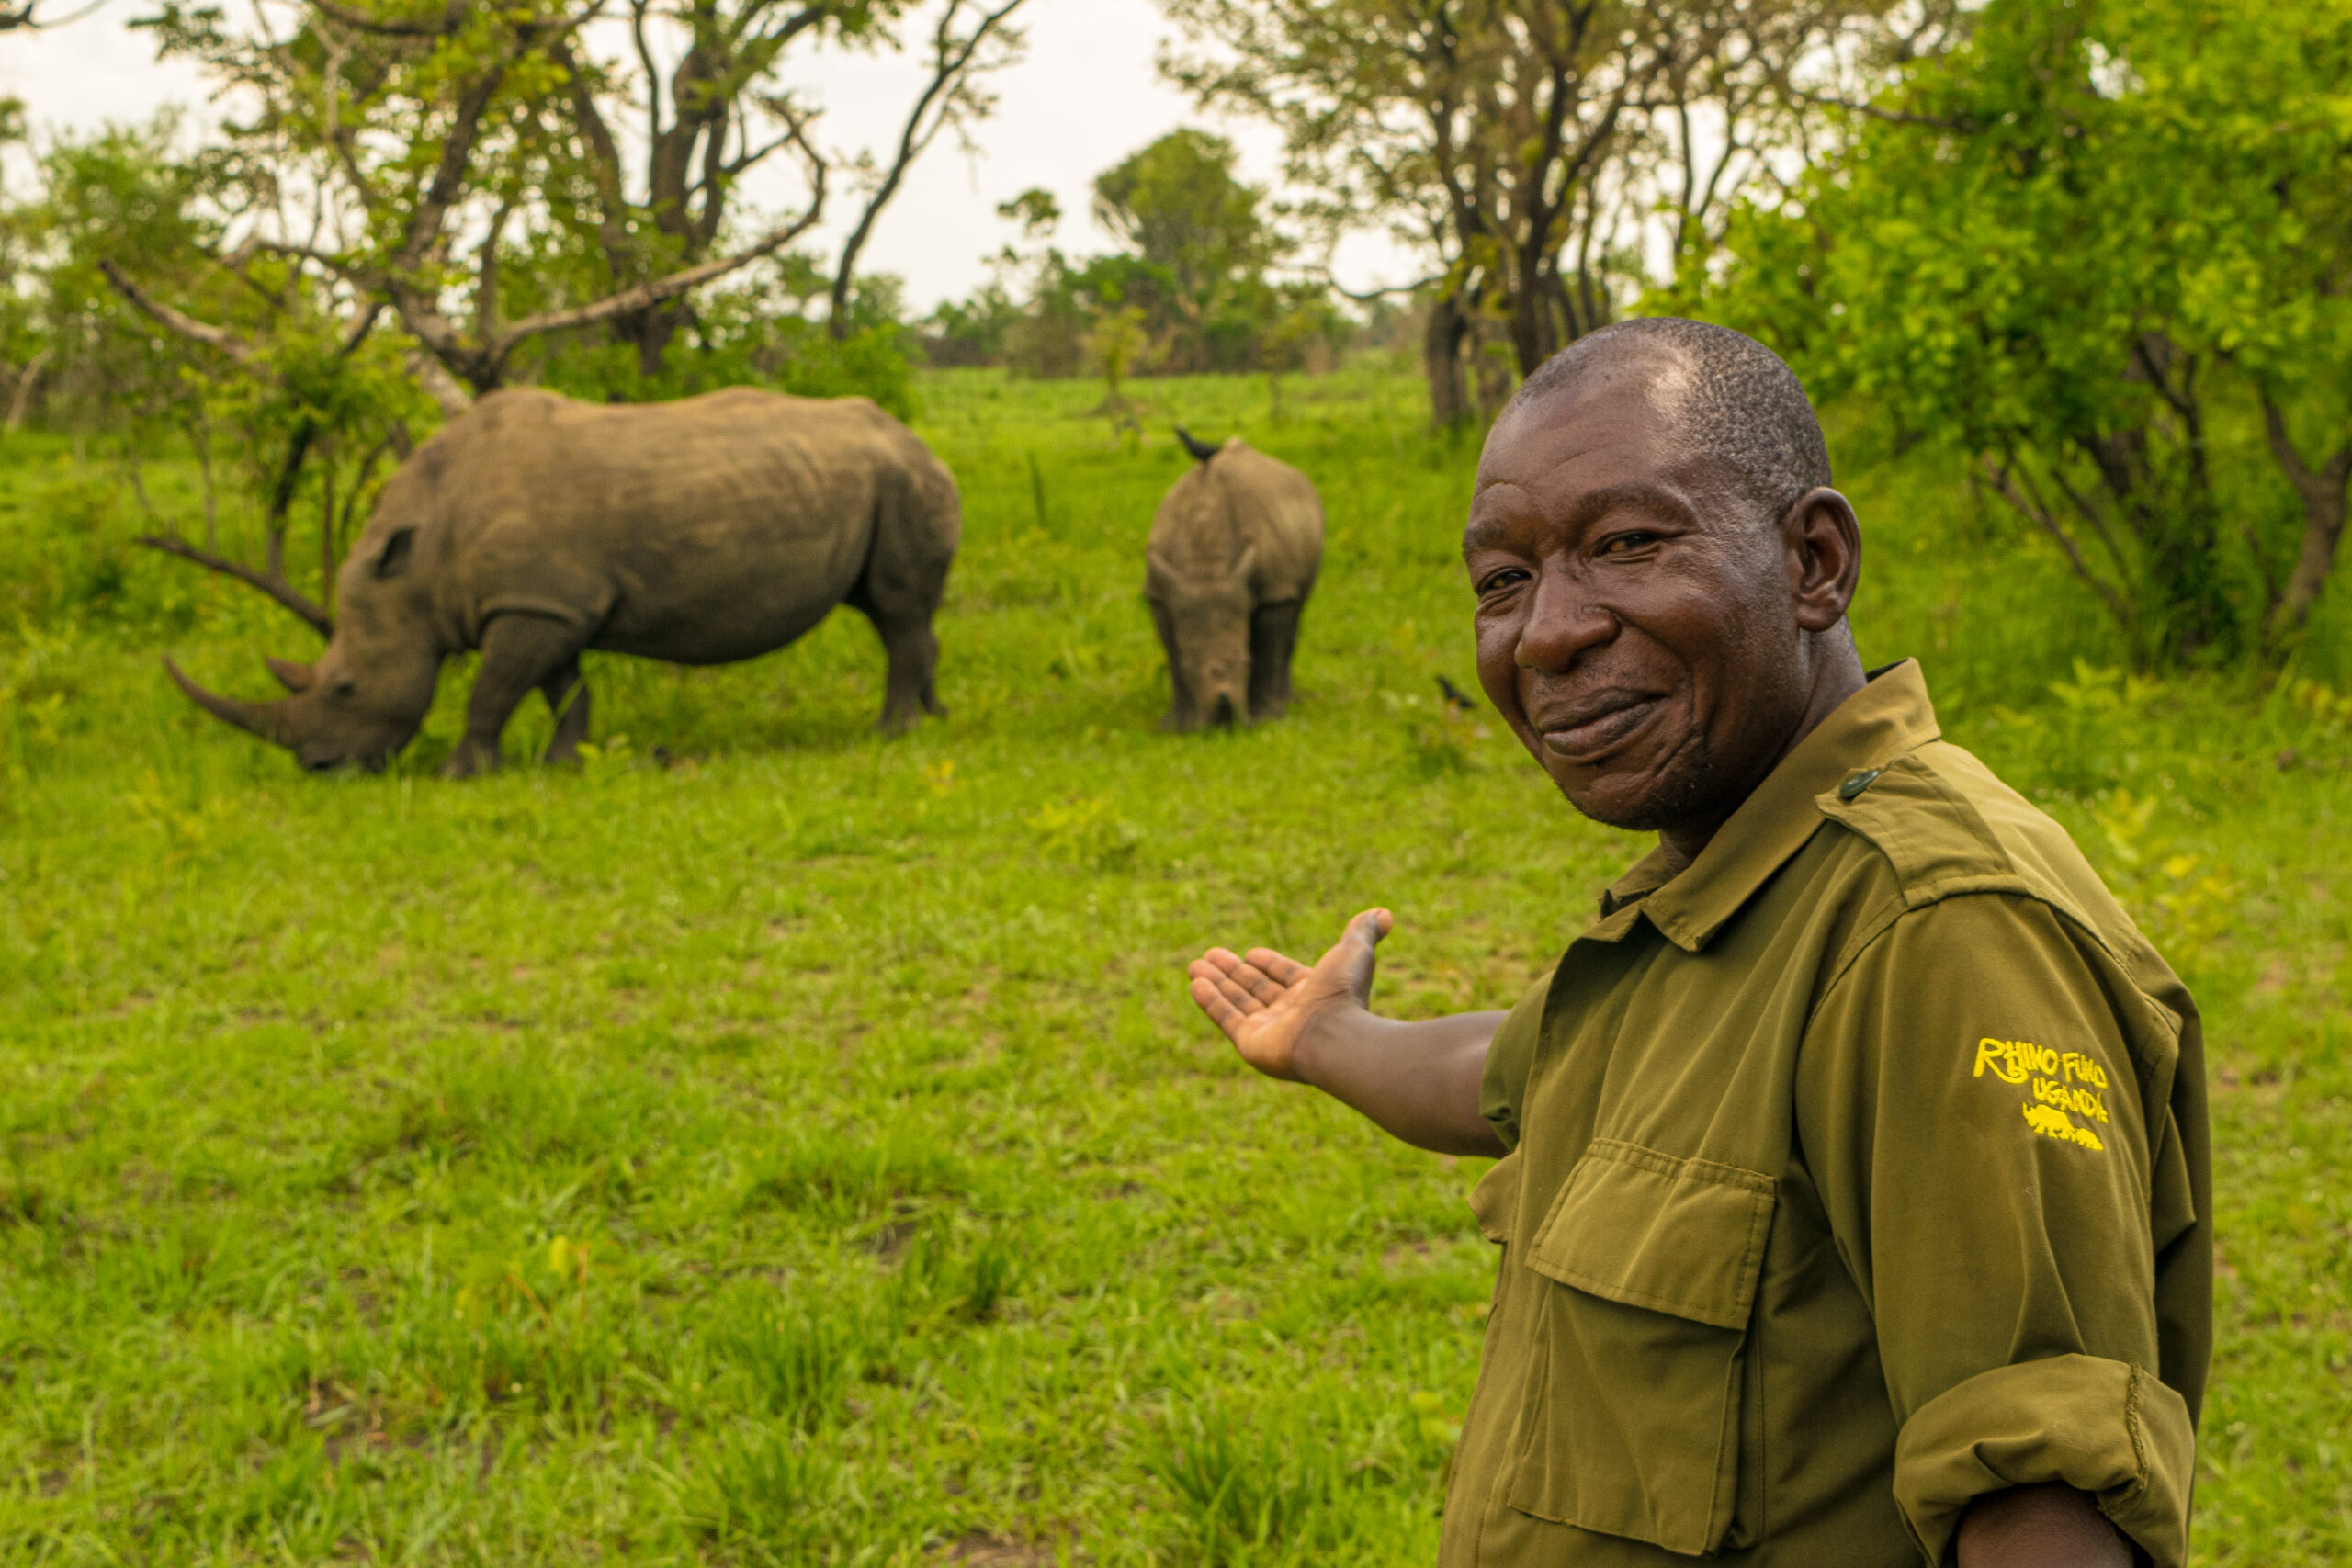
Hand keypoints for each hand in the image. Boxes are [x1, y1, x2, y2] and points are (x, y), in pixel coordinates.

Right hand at [1186, 908, 1392, 1082]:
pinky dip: (1211, 1001)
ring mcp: (1269, 1031)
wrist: (1334, 1036)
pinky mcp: (1250, 1044)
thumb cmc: (1344, 994)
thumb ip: (1363, 931)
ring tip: (1195, 965)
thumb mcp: (1355, 953)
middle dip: (1232, 971)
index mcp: (1313, 993)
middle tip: (1210, 955)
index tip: (1249, 953)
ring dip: (1217, 983)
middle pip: (1256, 988)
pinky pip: (1226, 1019)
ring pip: (1237, 1001)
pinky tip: (1196, 983)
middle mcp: (1290, 1013)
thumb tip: (1384, 913)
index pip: (1284, 976)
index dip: (1267, 965)